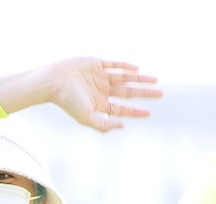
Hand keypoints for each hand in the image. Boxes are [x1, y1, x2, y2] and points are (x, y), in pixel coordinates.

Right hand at [0, 57, 161, 132]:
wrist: (54, 81)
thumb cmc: (68, 102)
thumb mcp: (87, 118)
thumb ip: (104, 125)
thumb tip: (123, 126)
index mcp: (99, 105)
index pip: (122, 110)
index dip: (136, 112)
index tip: (149, 113)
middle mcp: (102, 91)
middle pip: (128, 93)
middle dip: (144, 93)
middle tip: (161, 93)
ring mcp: (100, 77)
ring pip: (125, 78)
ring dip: (140, 78)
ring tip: (155, 80)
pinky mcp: (97, 64)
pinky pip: (114, 64)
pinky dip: (125, 66)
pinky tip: (137, 69)